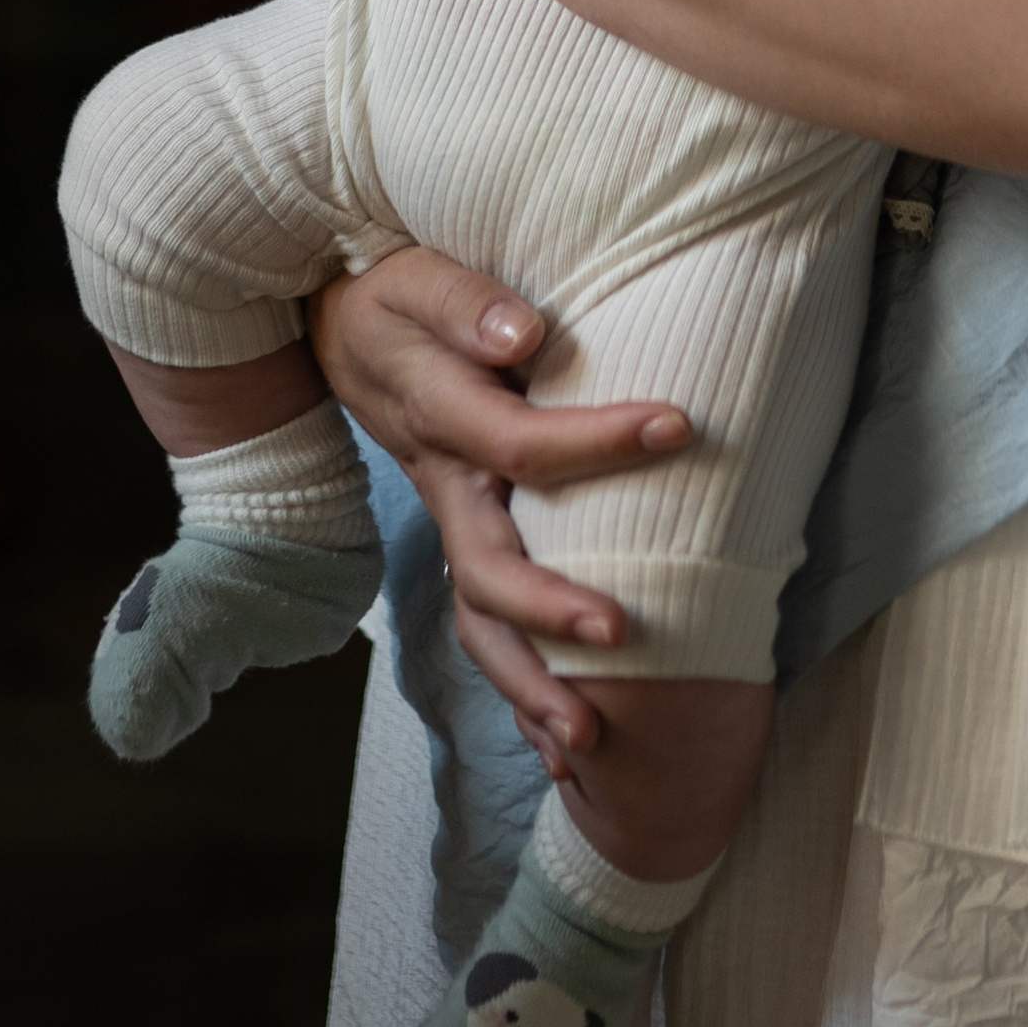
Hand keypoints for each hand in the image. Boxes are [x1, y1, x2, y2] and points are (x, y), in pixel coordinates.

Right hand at [307, 252, 690, 775]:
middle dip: (550, 609)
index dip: (598, 442)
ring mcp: (454, 524)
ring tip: (589, 740)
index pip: (518, 442)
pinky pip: (489, 628)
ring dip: (530, 685)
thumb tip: (525, 330)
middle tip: (623, 634)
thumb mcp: (417, 279)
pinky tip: (564, 747)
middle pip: (486, 570)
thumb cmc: (397, 298)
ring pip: (480, 623)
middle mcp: (445, 486)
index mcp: (439, 415)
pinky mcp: (470, 542)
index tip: (679, 427)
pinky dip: (522, 690)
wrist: (348, 331)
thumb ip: (466, 301)